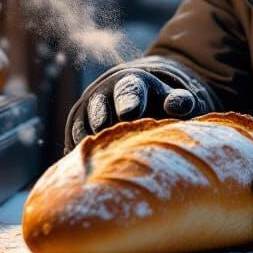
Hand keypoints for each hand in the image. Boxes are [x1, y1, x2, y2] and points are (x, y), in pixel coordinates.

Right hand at [66, 59, 211, 148]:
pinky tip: (90, 169)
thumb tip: (180, 106)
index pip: (129, 90)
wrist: (136, 99)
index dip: (129, 101)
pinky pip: (73, 143)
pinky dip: (79, 155)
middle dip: (102, 118)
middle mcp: (104, 94)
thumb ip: (180, 101)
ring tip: (99, 157)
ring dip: (89, 141)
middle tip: (106, 131)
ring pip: (81, 126)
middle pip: (99, 107)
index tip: (131, 113)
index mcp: (132, 83)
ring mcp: (86, 111)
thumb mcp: (173, 98)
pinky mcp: (75, 129)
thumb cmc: (160, 103)